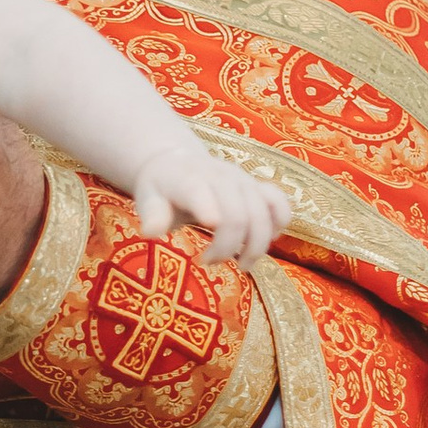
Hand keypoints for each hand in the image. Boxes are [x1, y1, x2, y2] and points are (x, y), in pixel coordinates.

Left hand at [131, 147, 285, 261]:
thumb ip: (152, 214)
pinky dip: (279, 225)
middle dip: (228, 247)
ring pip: (263, 214)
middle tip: (209, 262)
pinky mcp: (258, 187)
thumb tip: (150, 232)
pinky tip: (264, 242)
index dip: (207, 209)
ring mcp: (243, 181)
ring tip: (242, 265)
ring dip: (256, 246)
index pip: (200, 191)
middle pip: (238, 215)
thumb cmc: (162, 188)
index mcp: (189, 179)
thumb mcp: (147, 198)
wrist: (177, 162)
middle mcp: (221, 176)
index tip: (209, 237)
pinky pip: (280, 204)